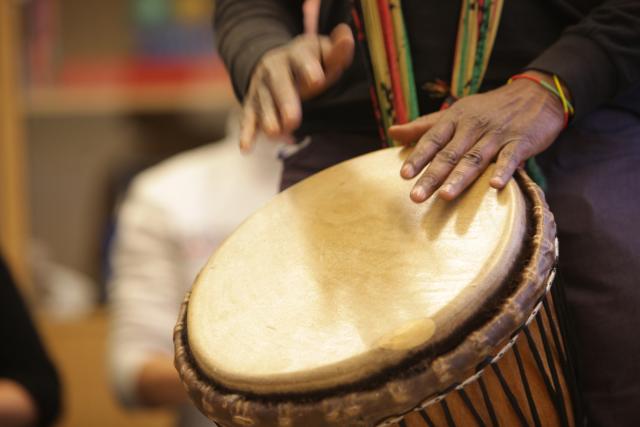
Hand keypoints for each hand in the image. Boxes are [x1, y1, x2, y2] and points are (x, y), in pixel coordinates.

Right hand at [240, 24, 354, 151]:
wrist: (276, 62)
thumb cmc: (310, 63)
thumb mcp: (323, 54)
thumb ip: (337, 52)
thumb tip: (347, 37)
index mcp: (295, 54)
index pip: (301, 58)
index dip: (308, 68)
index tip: (317, 80)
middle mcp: (273, 68)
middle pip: (278, 83)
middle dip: (285, 100)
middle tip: (293, 119)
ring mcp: (261, 87)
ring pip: (263, 102)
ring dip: (268, 117)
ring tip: (274, 132)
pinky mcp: (252, 104)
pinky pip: (248, 118)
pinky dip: (246, 132)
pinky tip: (245, 147)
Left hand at [389, 71, 565, 202]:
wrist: (536, 93)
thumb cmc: (488, 109)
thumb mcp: (456, 112)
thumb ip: (424, 126)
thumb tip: (392, 132)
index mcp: (455, 118)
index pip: (433, 139)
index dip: (418, 157)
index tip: (403, 175)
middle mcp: (473, 126)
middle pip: (450, 154)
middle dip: (432, 175)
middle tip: (416, 197)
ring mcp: (497, 134)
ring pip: (475, 158)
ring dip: (460, 177)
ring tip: (445, 196)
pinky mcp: (521, 141)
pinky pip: (510, 158)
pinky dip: (503, 171)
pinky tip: (495, 185)